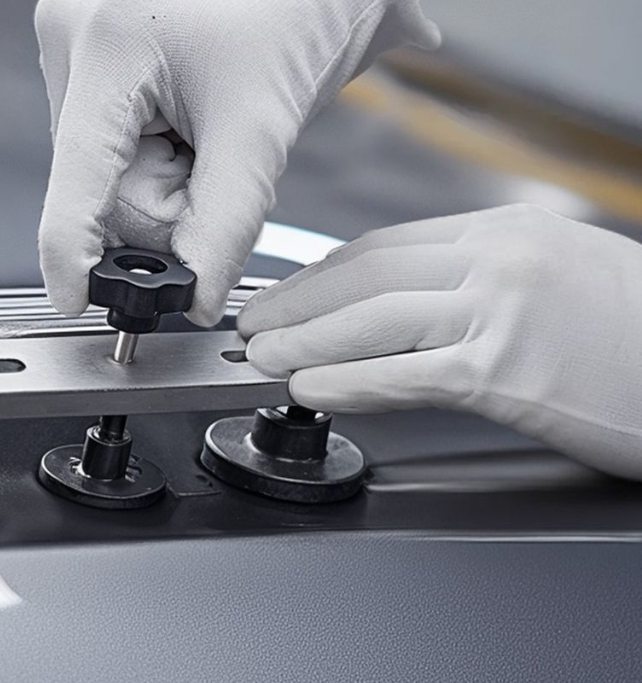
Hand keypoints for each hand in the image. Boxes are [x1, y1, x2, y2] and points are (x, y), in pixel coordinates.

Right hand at [35, 0, 438, 324]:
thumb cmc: (291, 11)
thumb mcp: (261, 126)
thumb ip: (226, 221)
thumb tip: (197, 293)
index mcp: (107, 44)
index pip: (79, 176)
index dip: (71, 250)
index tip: (72, 297)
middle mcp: (72, 36)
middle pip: (99, 186)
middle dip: (164, 198)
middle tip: (212, 158)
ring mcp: (75, 40)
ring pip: (106, 171)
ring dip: (162, 174)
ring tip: (203, 122)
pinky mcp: (89, 50)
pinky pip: (111, 141)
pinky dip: (154, 150)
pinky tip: (185, 113)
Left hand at [238, 204, 641, 479]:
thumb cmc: (635, 328)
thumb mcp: (557, 271)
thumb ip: (480, 277)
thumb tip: (407, 299)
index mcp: (503, 232)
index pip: (385, 245)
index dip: (322, 274)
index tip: (287, 293)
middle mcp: (496, 261)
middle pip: (366, 273)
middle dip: (297, 302)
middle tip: (253, 322)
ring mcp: (500, 312)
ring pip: (373, 318)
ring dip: (305, 340)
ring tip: (262, 356)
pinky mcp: (506, 372)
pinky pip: (405, 375)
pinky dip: (348, 381)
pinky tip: (311, 388)